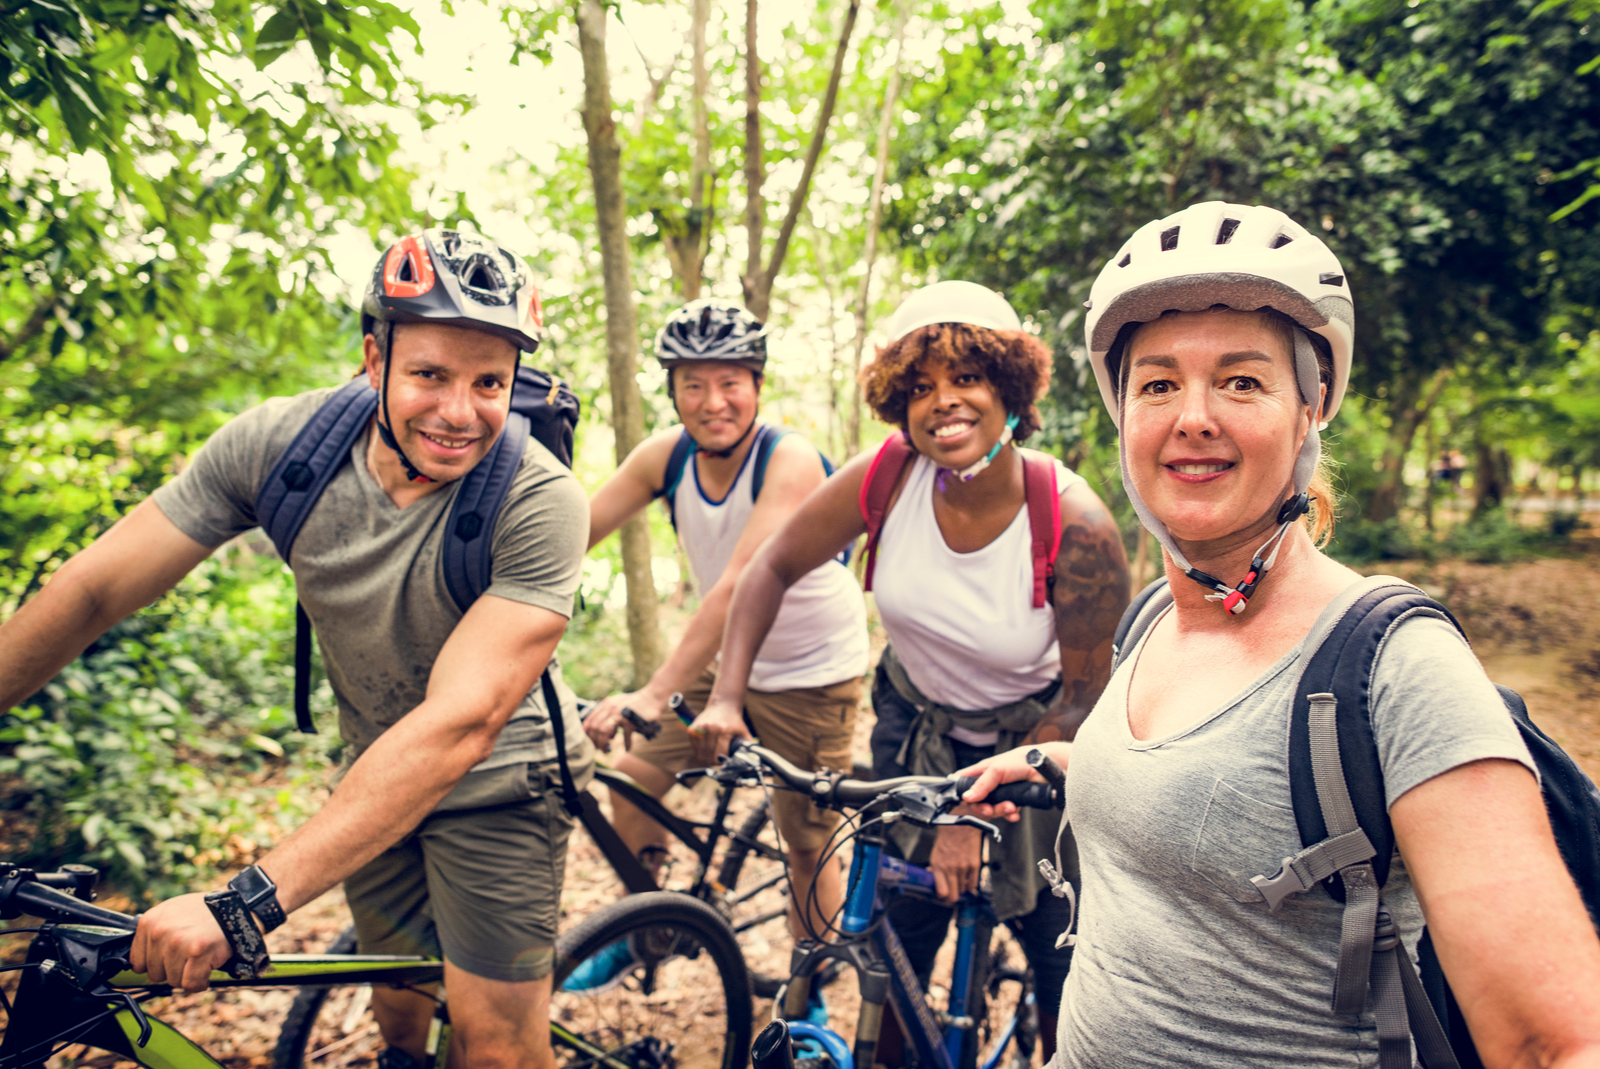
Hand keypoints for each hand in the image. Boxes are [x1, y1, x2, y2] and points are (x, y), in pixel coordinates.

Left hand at [129, 892, 235, 991]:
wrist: (239, 903)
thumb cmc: (205, 911)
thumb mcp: (171, 912)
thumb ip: (154, 933)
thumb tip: (138, 964)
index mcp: (149, 922)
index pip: (138, 963)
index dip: (158, 964)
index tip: (172, 957)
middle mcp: (160, 931)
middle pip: (156, 974)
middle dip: (174, 969)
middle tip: (191, 954)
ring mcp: (178, 942)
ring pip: (173, 981)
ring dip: (189, 974)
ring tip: (202, 957)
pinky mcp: (198, 951)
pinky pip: (191, 984)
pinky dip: (201, 982)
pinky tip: (208, 968)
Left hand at [584, 687, 668, 750]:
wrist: (652, 697)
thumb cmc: (635, 702)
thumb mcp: (618, 702)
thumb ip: (607, 711)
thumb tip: (597, 728)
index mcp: (606, 704)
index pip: (590, 720)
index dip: (587, 733)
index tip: (589, 741)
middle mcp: (611, 708)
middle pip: (595, 727)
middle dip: (595, 741)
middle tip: (599, 748)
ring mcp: (620, 714)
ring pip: (604, 732)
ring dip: (604, 744)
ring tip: (607, 750)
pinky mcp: (631, 720)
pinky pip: (625, 735)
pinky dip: (626, 744)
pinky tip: (627, 750)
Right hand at [687, 697, 750, 762]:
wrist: (723, 704)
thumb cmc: (733, 719)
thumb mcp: (743, 730)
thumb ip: (748, 745)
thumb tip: (753, 758)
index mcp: (723, 731)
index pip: (718, 754)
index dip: (721, 761)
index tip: (723, 762)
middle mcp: (710, 729)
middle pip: (707, 756)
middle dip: (712, 762)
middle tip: (717, 761)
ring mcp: (700, 728)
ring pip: (699, 753)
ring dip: (704, 757)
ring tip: (711, 756)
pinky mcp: (692, 729)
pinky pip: (694, 747)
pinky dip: (698, 750)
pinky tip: (705, 749)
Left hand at [930, 821, 983, 903]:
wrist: (961, 824)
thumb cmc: (947, 837)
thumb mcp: (935, 853)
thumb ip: (934, 869)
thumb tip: (933, 879)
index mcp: (937, 866)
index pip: (941, 892)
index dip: (942, 898)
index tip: (943, 898)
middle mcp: (950, 868)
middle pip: (953, 895)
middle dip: (952, 899)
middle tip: (951, 897)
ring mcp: (963, 867)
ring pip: (963, 890)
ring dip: (961, 888)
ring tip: (959, 882)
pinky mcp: (974, 865)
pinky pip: (973, 884)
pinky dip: (970, 885)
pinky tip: (967, 880)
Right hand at [955, 742, 1071, 820]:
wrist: (1044, 769)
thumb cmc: (1021, 761)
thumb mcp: (997, 770)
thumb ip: (981, 784)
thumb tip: (967, 797)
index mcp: (983, 771)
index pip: (965, 781)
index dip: (962, 791)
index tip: (964, 801)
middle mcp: (991, 783)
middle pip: (978, 801)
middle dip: (984, 808)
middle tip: (989, 809)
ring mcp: (1002, 793)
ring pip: (993, 809)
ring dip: (1000, 811)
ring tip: (1010, 807)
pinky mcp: (1014, 800)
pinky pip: (1007, 813)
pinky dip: (1010, 815)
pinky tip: (1015, 812)